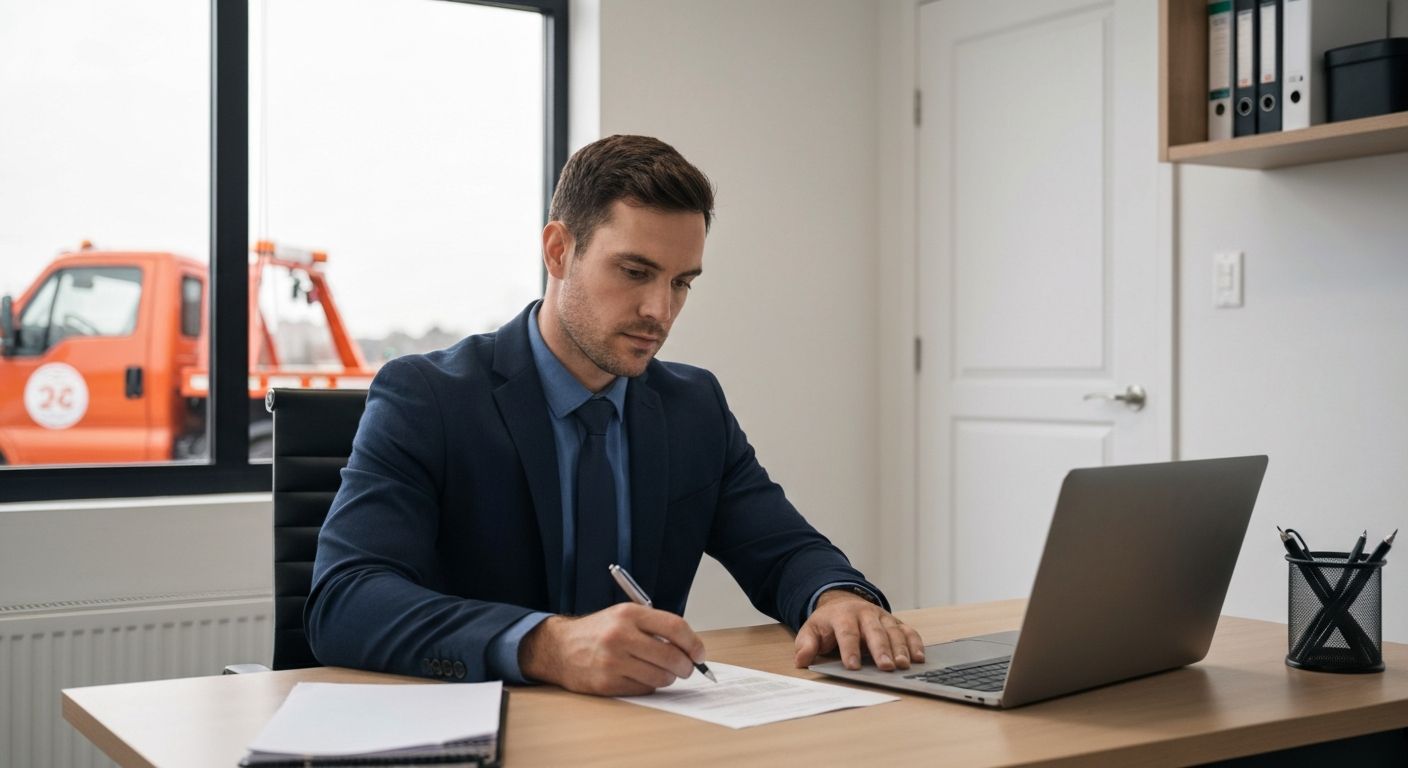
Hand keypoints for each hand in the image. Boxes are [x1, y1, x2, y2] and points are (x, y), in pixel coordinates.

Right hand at [518, 603, 705, 695]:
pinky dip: (649, 685)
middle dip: (686, 666)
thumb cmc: (598, 632)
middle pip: (672, 656)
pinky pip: (644, 689)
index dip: (694, 643)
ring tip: (662, 671)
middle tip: (687, 668)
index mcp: (629, 614)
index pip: (675, 627)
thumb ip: (656, 627)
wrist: (560, 648)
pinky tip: (640, 676)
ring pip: (661, 676)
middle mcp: (621, 636)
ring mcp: (613, 661)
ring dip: (668, 677)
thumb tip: (690, 648)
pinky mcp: (607, 683)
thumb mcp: (625, 616)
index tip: (700, 654)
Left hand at [793, 589, 925, 671]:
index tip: (852, 666)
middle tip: (885, 667)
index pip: (847, 633)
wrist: (843, 603)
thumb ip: (806, 645)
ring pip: (894, 631)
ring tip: (904, 665)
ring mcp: (882, 617)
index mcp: (843, 615)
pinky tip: (919, 658)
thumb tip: (801, 660)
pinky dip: (915, 644)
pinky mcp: (895, 623)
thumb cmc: (828, 623)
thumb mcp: (811, 630)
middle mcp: (865, 614)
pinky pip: (908, 631)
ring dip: (900, 649)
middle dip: (880, 649)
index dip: (850, 649)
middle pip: (874, 631)